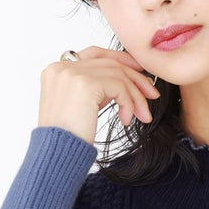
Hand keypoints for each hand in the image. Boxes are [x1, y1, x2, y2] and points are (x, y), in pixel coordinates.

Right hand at [38, 45, 160, 144]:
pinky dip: (128, 102)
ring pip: (117, 74)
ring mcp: (72, 73)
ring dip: (135, 96)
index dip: (120, 59)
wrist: (57, 155)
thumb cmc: (67, 140)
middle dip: (135, 78)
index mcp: (57, 70)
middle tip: (152, 95)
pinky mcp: (85, 84)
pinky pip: (119, 86)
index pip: (95, 54)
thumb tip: (120, 86)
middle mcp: (62, 67)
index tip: (139, 71)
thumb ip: (94, 90)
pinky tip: (126, 120)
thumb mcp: (79, 108)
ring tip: (143, 116)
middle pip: (109, 62)